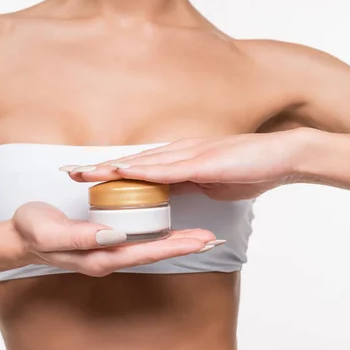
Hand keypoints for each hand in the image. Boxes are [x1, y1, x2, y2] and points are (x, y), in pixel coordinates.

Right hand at [10, 202, 217, 276]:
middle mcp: (106, 257)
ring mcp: (106, 250)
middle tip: (212, 238)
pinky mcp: (104, 241)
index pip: (143, 252)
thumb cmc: (32, 229)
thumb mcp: (50, 230)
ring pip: (148, 248)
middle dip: (183, 246)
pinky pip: (137, 240)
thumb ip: (79, 235)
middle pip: (153, 253)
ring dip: (175, 242)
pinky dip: (158, 236)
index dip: (172, 247)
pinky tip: (170, 230)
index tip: (198, 241)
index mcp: (97, 256)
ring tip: (201, 236)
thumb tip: (113, 235)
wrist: (17, 235)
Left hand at [66, 129, 309, 200]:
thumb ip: (188, 186)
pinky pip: (166, 167)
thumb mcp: (211, 182)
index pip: (136, 167)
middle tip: (66, 171)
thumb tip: (173, 195)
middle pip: (130, 162)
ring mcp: (188, 155)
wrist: (283, 155)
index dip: (108, 171)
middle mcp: (178, 154)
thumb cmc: (250, 169)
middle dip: (97, 167)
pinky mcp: (202, 162)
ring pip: (140, 162)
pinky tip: (120, 170)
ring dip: (109, 167)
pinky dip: (141, 170)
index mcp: (179, 160)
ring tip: (81, 172)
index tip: (83, 176)